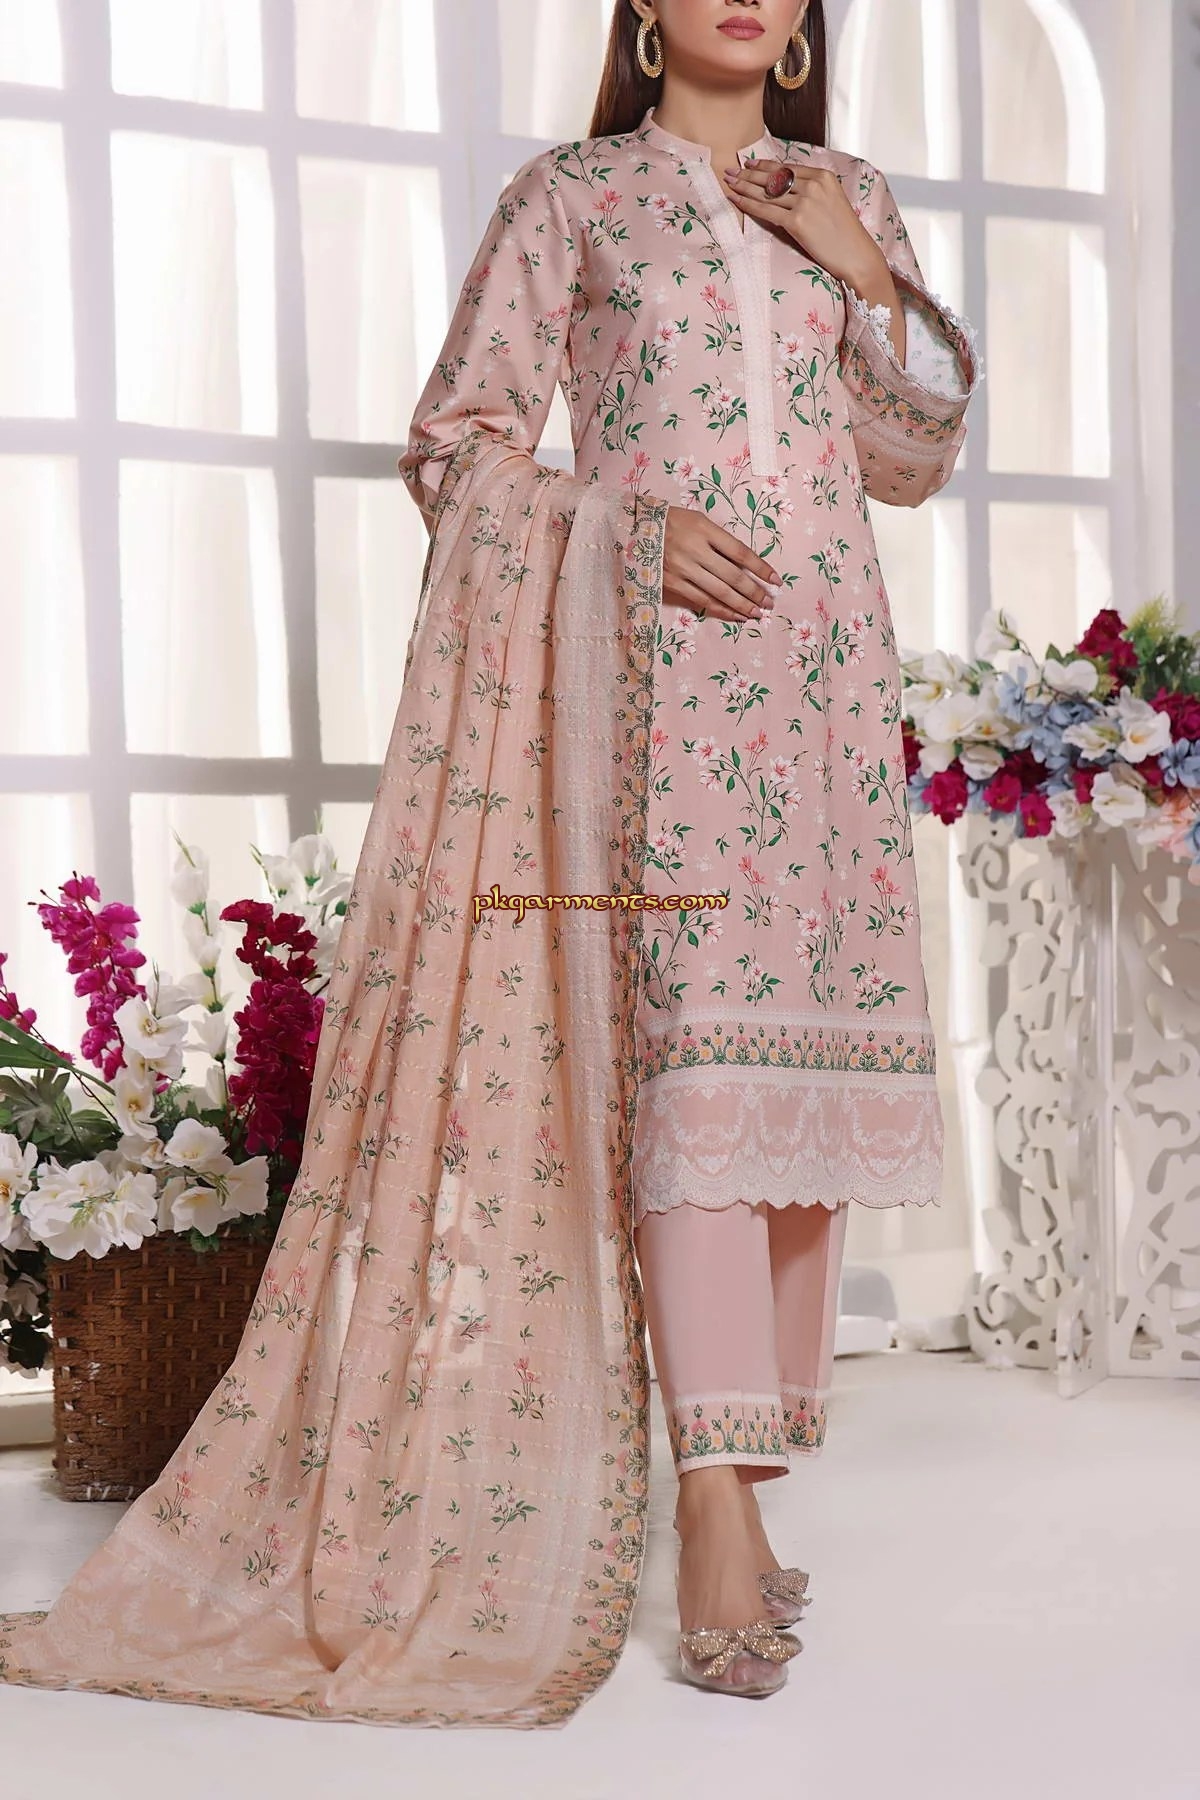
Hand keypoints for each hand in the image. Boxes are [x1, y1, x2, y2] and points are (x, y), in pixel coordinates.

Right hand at [662, 506, 780, 623]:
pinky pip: (702, 600)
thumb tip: (745, 563)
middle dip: (755, 591)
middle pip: (733, 575)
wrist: (635, 529)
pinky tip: (735, 615)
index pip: (741, 552)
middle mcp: (695, 550)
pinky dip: (721, 609)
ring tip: (757, 612)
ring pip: (720, 591)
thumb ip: (719, 540)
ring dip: (741, 604)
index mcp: (705, 529)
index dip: (761, 568)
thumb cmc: (672, 523)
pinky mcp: (673, 583)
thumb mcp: (698, 521)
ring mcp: (683, 569)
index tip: (775, 580)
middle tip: (770, 602)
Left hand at [721, 160, 884, 290]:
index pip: (787, 167)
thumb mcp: (832, 200)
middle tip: (730, 171)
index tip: (749, 163)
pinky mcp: (797, 221)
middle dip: (749, 173)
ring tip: (729, 183)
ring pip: (767, 192)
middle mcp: (813, 185)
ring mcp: (805, 202)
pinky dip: (748, 204)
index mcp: (823, 176)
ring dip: (744, 187)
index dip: (765, 165)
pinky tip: (735, 200)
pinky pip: (766, 210)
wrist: (856, 254)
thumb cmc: (844, 233)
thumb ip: (812, 190)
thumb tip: (786, 188)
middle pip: (774, 177)